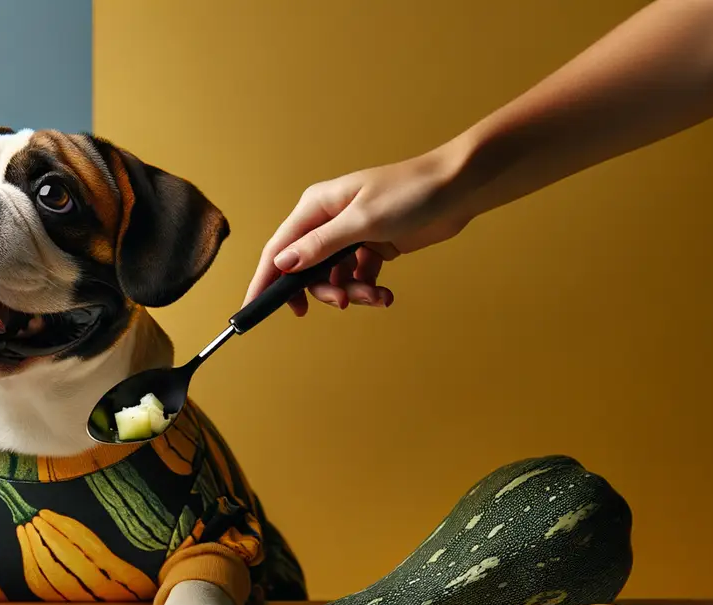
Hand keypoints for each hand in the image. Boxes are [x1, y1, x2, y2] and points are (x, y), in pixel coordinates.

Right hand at [245, 144, 474, 314]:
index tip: (253, 309)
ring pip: (333, 276)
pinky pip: (357, 277)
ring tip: (376, 296)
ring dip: (351, 292)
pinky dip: (367, 289)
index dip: (264, 280)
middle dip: (323, 290)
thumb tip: (281, 263)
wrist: (459, 187)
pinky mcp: (372, 246)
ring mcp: (350, 235)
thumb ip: (320, 245)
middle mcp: (328, 221)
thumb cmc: (411, 193)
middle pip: (305, 269)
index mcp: (316, 207)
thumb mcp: (362, 221)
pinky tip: (384, 293)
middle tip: (343, 303)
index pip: (279, 249)